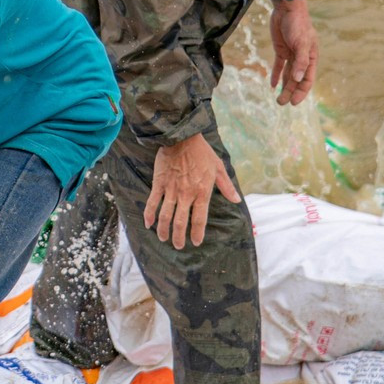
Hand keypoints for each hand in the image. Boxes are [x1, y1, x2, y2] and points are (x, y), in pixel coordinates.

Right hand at [145, 132, 240, 249]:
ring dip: (163, 230)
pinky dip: (149, 214)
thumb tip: (236, 200)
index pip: (199, 219)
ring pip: (165, 216)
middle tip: (178, 246)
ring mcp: (171, 190)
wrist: (181, 137)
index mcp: (202, 192)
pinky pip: (153, 202)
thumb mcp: (218, 167)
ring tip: (163, 238)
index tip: (195, 242)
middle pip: (180, 222)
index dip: (197, 233)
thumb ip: (226, 186)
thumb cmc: (202, 151)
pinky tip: (148, 223)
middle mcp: (186, 195)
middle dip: (178, 237)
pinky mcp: (159, 183)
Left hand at [269, 0, 317, 105]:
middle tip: (281, 103)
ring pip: (288, 74)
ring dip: (284, 86)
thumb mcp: (301, 43)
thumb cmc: (298, 25)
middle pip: (297, 80)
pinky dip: (276, 74)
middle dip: (290, 92)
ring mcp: (291, 54)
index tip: (293, 103)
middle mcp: (302, 58)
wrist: (287, 9)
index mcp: (311, 58)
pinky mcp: (281, 49)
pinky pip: (279, 65)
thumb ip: (301, 61)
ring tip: (277, 99)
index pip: (307, 79)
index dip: (301, 92)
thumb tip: (298, 80)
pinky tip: (272, 84)